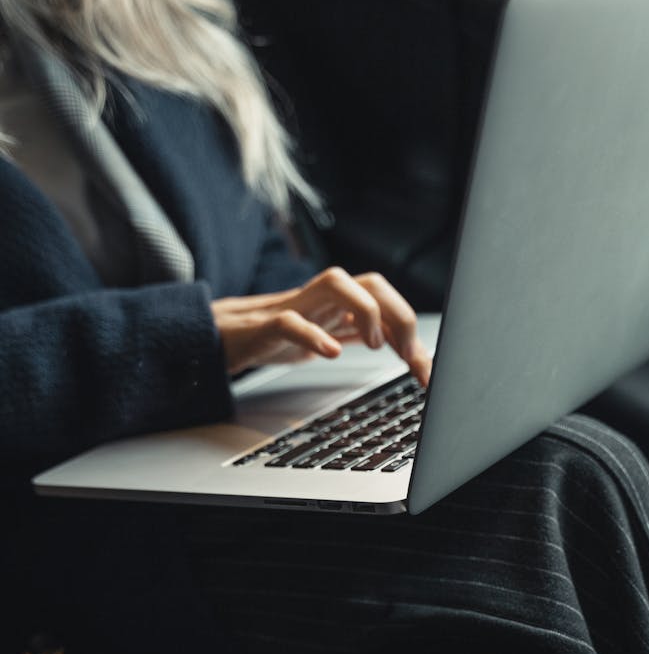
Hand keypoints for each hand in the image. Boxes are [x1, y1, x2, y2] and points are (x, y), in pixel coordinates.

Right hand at [211, 267, 431, 385]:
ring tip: (373, 345)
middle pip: (372, 283)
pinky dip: (314, 335)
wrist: (217, 338)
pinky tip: (331, 353)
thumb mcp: (325, 335)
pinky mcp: (266, 326)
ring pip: (336, 283)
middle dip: (400, 316)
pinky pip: (291, 321)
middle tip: (409, 357)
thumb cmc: (272, 335)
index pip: (387, 300)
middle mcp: (322, 298)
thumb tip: (406, 347)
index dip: (412, 332)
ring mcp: (295, 307)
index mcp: (339, 302)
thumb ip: (359, 334)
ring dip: (365, 311)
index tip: (426, 370)